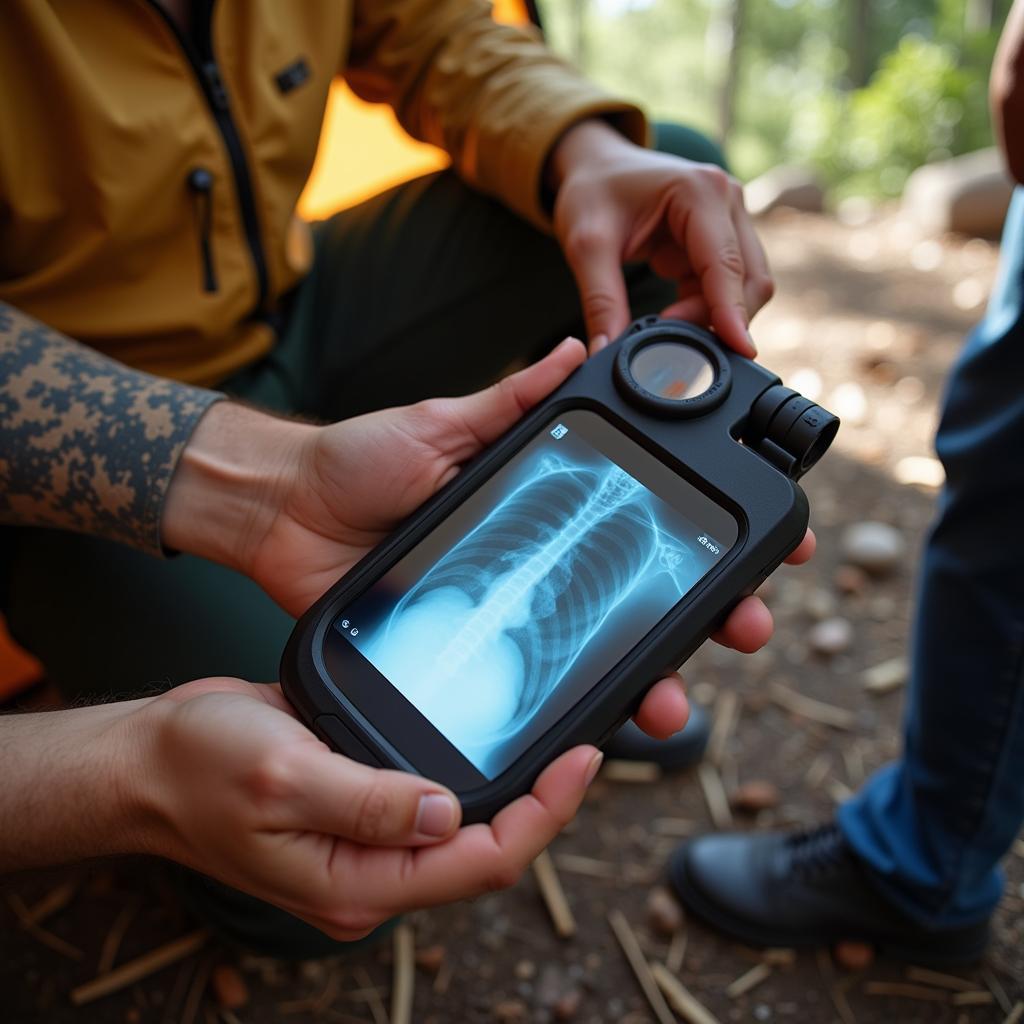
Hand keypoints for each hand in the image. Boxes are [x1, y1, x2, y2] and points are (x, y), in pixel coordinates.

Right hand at [124, 677, 600, 938]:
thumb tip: (448, 814)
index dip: (542, 815)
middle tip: (587, 745)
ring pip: (463, 827)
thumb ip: (367, 802)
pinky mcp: (362, 806)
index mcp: (357, 883)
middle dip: (543, 806)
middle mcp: (371, 872)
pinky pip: (431, 800)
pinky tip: (488, 737)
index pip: (478, 860)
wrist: (150, 760)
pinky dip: (468, 772)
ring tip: (557, 741)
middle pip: (483, 850)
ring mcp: (367, 842)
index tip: (582, 761)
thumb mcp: (282, 777)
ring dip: (512, 790)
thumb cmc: (197, 770)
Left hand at [163, 339, 814, 741]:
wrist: (281, 512)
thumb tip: (582, 348)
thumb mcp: (441, 424)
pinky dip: (574, 705)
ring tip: (679, 699)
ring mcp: (510, 610)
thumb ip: (512, 400)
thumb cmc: (359, 462)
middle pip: (640, 598)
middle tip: (749, 628)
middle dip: (707, 616)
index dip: (705, 538)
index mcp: (543, 506)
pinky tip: (607, 722)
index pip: (642, 524)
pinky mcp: (472, 649)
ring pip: (598, 653)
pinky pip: (532, 682)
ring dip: (652, 677)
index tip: (770, 546)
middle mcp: (540, 561)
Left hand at [548, 119, 773, 354]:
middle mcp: (727, 199)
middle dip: (719, 319)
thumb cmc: (592, 193)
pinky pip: (726, 287)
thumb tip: (604, 351)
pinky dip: (704, 308)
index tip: (739, 351)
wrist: (595, 168)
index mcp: (700, 191)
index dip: (731, 312)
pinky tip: (671, 313)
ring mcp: (730, 218)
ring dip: (711, 315)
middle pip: (749, 279)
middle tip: (670, 341)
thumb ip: (600, 300)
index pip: (726, 264)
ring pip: (743, 287)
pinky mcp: (723, 239)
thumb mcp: (585, 246)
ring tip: (663, 323)